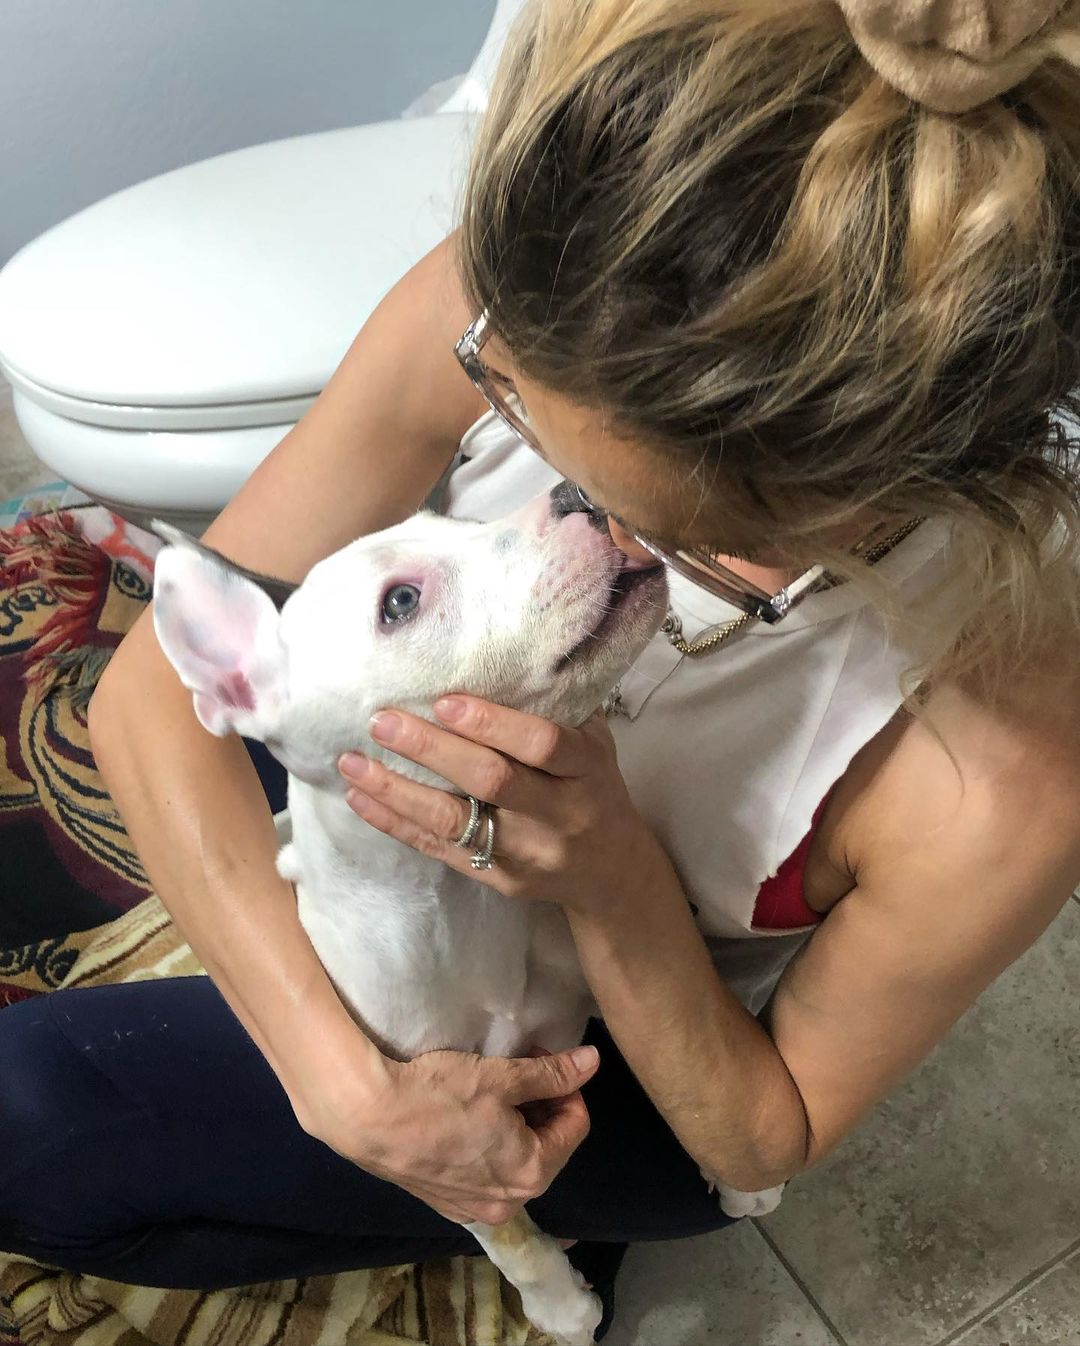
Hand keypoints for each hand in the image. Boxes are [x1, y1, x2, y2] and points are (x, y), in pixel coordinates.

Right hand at [306, 1040, 599, 1224]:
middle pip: (547, 1146)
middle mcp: (509, 1201)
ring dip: (515, 1125)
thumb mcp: (503, 1077)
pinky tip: (466, 1117)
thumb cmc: (440, 1094)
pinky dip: (487, 1145)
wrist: (368, 1116)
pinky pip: (483, 1173)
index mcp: (532, 1173)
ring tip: (491, 1090)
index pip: (575, 1126)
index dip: (567, 1087)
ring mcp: (474, 1207)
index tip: (542, 1058)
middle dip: (541, 1106)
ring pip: (514, 1160)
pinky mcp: (444, 1203)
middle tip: (518, 1069)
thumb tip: (593, 1062)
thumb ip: (552, 1074)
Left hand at [338, 698, 677, 914]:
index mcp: (586, 770)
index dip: (494, 723)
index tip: (445, 699)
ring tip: (353, 762)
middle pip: (491, 782)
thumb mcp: (594, 743)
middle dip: (431, 750)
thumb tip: (499, 648)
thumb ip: (555, 705)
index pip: (544, 744)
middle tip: (383, 721)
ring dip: (397, 791)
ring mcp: (527, 852)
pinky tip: (360, 798)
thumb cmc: (592, 787)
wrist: (612, 870)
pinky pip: (439, 850)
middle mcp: (560, 814)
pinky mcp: (499, 879)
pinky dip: (396, 823)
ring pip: (455, 823)